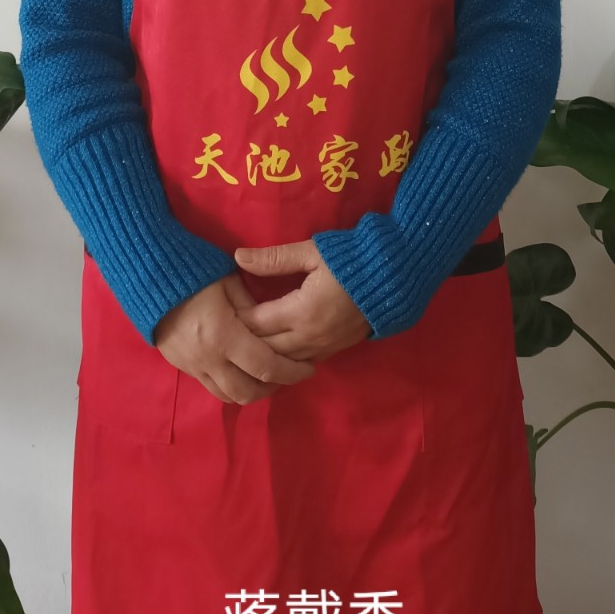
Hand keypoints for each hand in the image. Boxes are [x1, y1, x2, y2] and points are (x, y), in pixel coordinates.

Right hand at [154, 272, 316, 405]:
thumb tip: (272, 324)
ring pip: (228, 396)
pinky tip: (241, 370)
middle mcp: (209, 358)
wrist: (148, 275)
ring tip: (266, 376)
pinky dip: (231, 385)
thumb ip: (253, 308)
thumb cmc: (194, 271)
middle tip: (289, 375)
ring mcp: (192, 365)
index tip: (309, 367)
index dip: (291, 372)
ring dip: (251, 391)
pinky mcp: (182, 365)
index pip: (266, 367)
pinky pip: (211, 386)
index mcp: (224, 336)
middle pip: (248, 392)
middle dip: (273, 388)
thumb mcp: (230, 281)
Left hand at [232, 239, 371, 362]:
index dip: (235, 320)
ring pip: (283, 361)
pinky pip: (302, 361)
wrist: (396, 274)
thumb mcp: (311, 252)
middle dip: (244, 342)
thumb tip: (238, 257)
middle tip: (223, 333)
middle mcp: (310, 336)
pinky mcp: (336, 349)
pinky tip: (271, 354)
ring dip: (262, 355)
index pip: (256, 323)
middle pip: (266, 348)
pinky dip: (283, 360)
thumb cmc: (351, 257)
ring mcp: (325, 346)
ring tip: (241, 348)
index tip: (218, 313)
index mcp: (301, 311)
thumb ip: (273, 258)